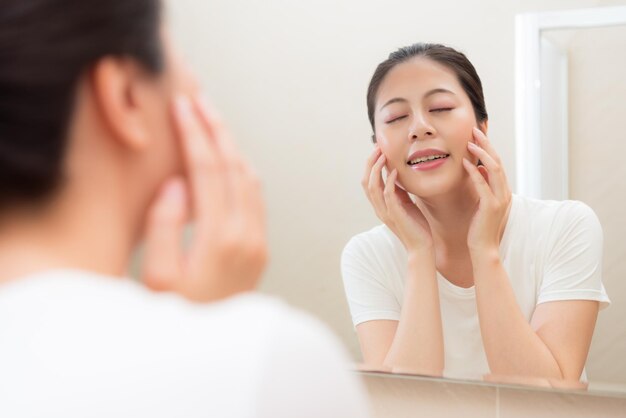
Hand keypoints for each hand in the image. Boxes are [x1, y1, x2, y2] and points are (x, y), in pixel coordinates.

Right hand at [141, 95, 266, 301]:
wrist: (215, 349)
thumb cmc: (179, 317)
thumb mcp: (158, 278)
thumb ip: (165, 227)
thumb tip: (177, 185)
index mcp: (220, 238)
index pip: (207, 171)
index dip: (194, 135)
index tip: (183, 107)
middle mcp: (247, 235)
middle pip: (233, 167)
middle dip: (216, 129)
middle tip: (200, 100)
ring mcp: (258, 241)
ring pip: (249, 179)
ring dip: (231, 147)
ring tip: (213, 122)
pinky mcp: (260, 248)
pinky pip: (255, 198)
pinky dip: (242, 171)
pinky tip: (231, 160)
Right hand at [362, 146, 432, 251]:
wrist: (421, 246)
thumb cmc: (415, 225)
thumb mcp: (405, 203)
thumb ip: (398, 191)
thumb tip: (396, 175)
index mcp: (379, 204)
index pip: (368, 181)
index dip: (370, 165)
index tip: (378, 150)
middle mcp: (378, 208)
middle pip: (366, 181)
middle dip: (370, 163)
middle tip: (378, 148)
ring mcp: (385, 212)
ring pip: (373, 187)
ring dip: (377, 169)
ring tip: (384, 156)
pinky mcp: (395, 215)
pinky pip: (388, 196)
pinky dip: (390, 182)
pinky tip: (396, 172)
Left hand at [463, 127, 511, 255]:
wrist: (483, 248)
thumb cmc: (479, 226)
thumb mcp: (481, 202)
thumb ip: (482, 185)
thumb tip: (478, 168)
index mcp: (502, 190)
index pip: (497, 163)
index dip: (488, 147)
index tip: (477, 134)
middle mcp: (504, 192)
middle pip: (497, 161)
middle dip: (486, 144)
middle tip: (475, 130)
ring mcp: (500, 199)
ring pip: (494, 169)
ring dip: (481, 154)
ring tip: (469, 142)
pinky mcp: (491, 206)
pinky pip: (483, 184)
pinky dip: (474, 172)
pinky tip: (465, 162)